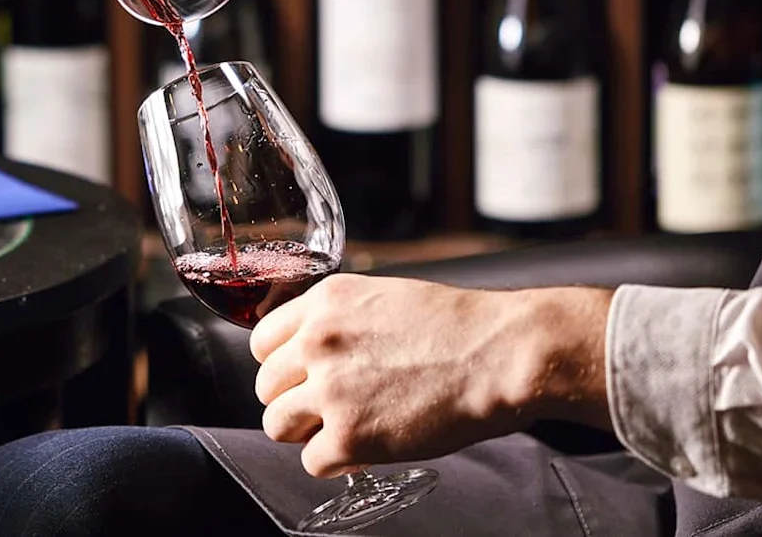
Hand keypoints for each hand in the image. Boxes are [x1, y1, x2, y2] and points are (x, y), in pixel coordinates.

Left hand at [250, 274, 613, 478]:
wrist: (500, 354)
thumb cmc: (459, 327)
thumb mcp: (385, 298)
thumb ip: (341, 321)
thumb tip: (313, 349)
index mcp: (325, 303)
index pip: (262, 342)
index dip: (282, 366)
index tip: (300, 377)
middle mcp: (317, 342)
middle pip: (266, 387)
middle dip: (293, 401)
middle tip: (329, 409)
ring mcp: (330, 390)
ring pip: (277, 426)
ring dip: (306, 434)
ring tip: (343, 430)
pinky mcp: (350, 435)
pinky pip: (312, 462)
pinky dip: (336, 462)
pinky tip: (365, 449)